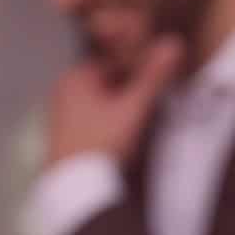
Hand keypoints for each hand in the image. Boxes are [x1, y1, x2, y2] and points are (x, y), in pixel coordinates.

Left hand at [46, 37, 182, 165]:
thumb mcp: (133, 109)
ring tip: (134, 126)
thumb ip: (153, 77)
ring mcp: (62, 115)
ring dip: (119, 110)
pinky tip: (119, 140)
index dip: (136, 70)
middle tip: (147, 107)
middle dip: (128, 91)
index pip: (113, 61)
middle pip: (107, 82)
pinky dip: (107, 125)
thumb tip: (172, 44)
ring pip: (101, 103)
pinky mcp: (64, 135)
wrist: (76, 190)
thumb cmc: (101, 145)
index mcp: (75, 77)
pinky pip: (92, 121)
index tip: (153, 82)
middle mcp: (63, 92)